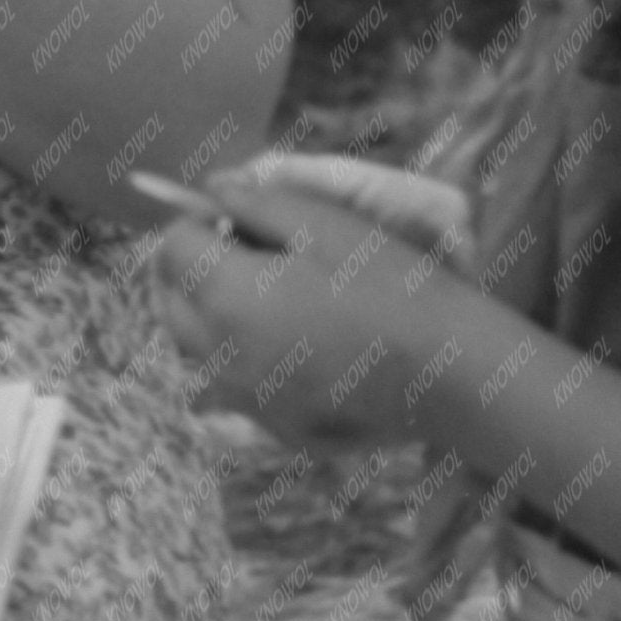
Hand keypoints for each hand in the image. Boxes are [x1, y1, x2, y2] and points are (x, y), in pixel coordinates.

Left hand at [143, 166, 481, 447]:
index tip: (238, 222)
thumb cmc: (388, 285)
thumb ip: (253, 202)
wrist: (449, 373)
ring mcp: (244, 400)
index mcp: (223, 297)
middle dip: (193, 270)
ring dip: (213, 315)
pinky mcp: (273, 429)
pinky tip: (301, 345)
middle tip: (247, 252)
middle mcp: (217, 356)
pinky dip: (248, 359)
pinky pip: (237, 385)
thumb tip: (210, 190)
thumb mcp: (321, 224)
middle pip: (171, 302)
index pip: (171, 247)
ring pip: (197, 347)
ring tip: (273, 296)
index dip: (200, 225)